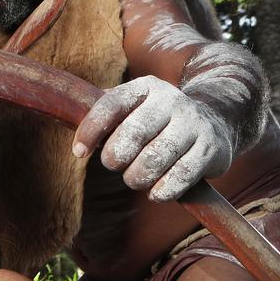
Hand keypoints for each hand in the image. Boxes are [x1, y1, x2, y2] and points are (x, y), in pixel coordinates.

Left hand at [73, 75, 234, 201]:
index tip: (78, 152)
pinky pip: (179, 178)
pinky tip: (156, 191)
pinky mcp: (211, 149)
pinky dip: (161, 192)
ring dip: (137, 178)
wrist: (216, 122)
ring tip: (136, 178)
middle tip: (116, 165)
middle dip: (115, 159)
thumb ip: (100, 113)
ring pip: (153, 160)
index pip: (111, 105)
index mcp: (145, 88)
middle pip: (132, 135)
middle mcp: (172, 101)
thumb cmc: (156, 122)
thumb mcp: (130, 109)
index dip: (91, 130)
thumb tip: (63, 114)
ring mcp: (194, 124)